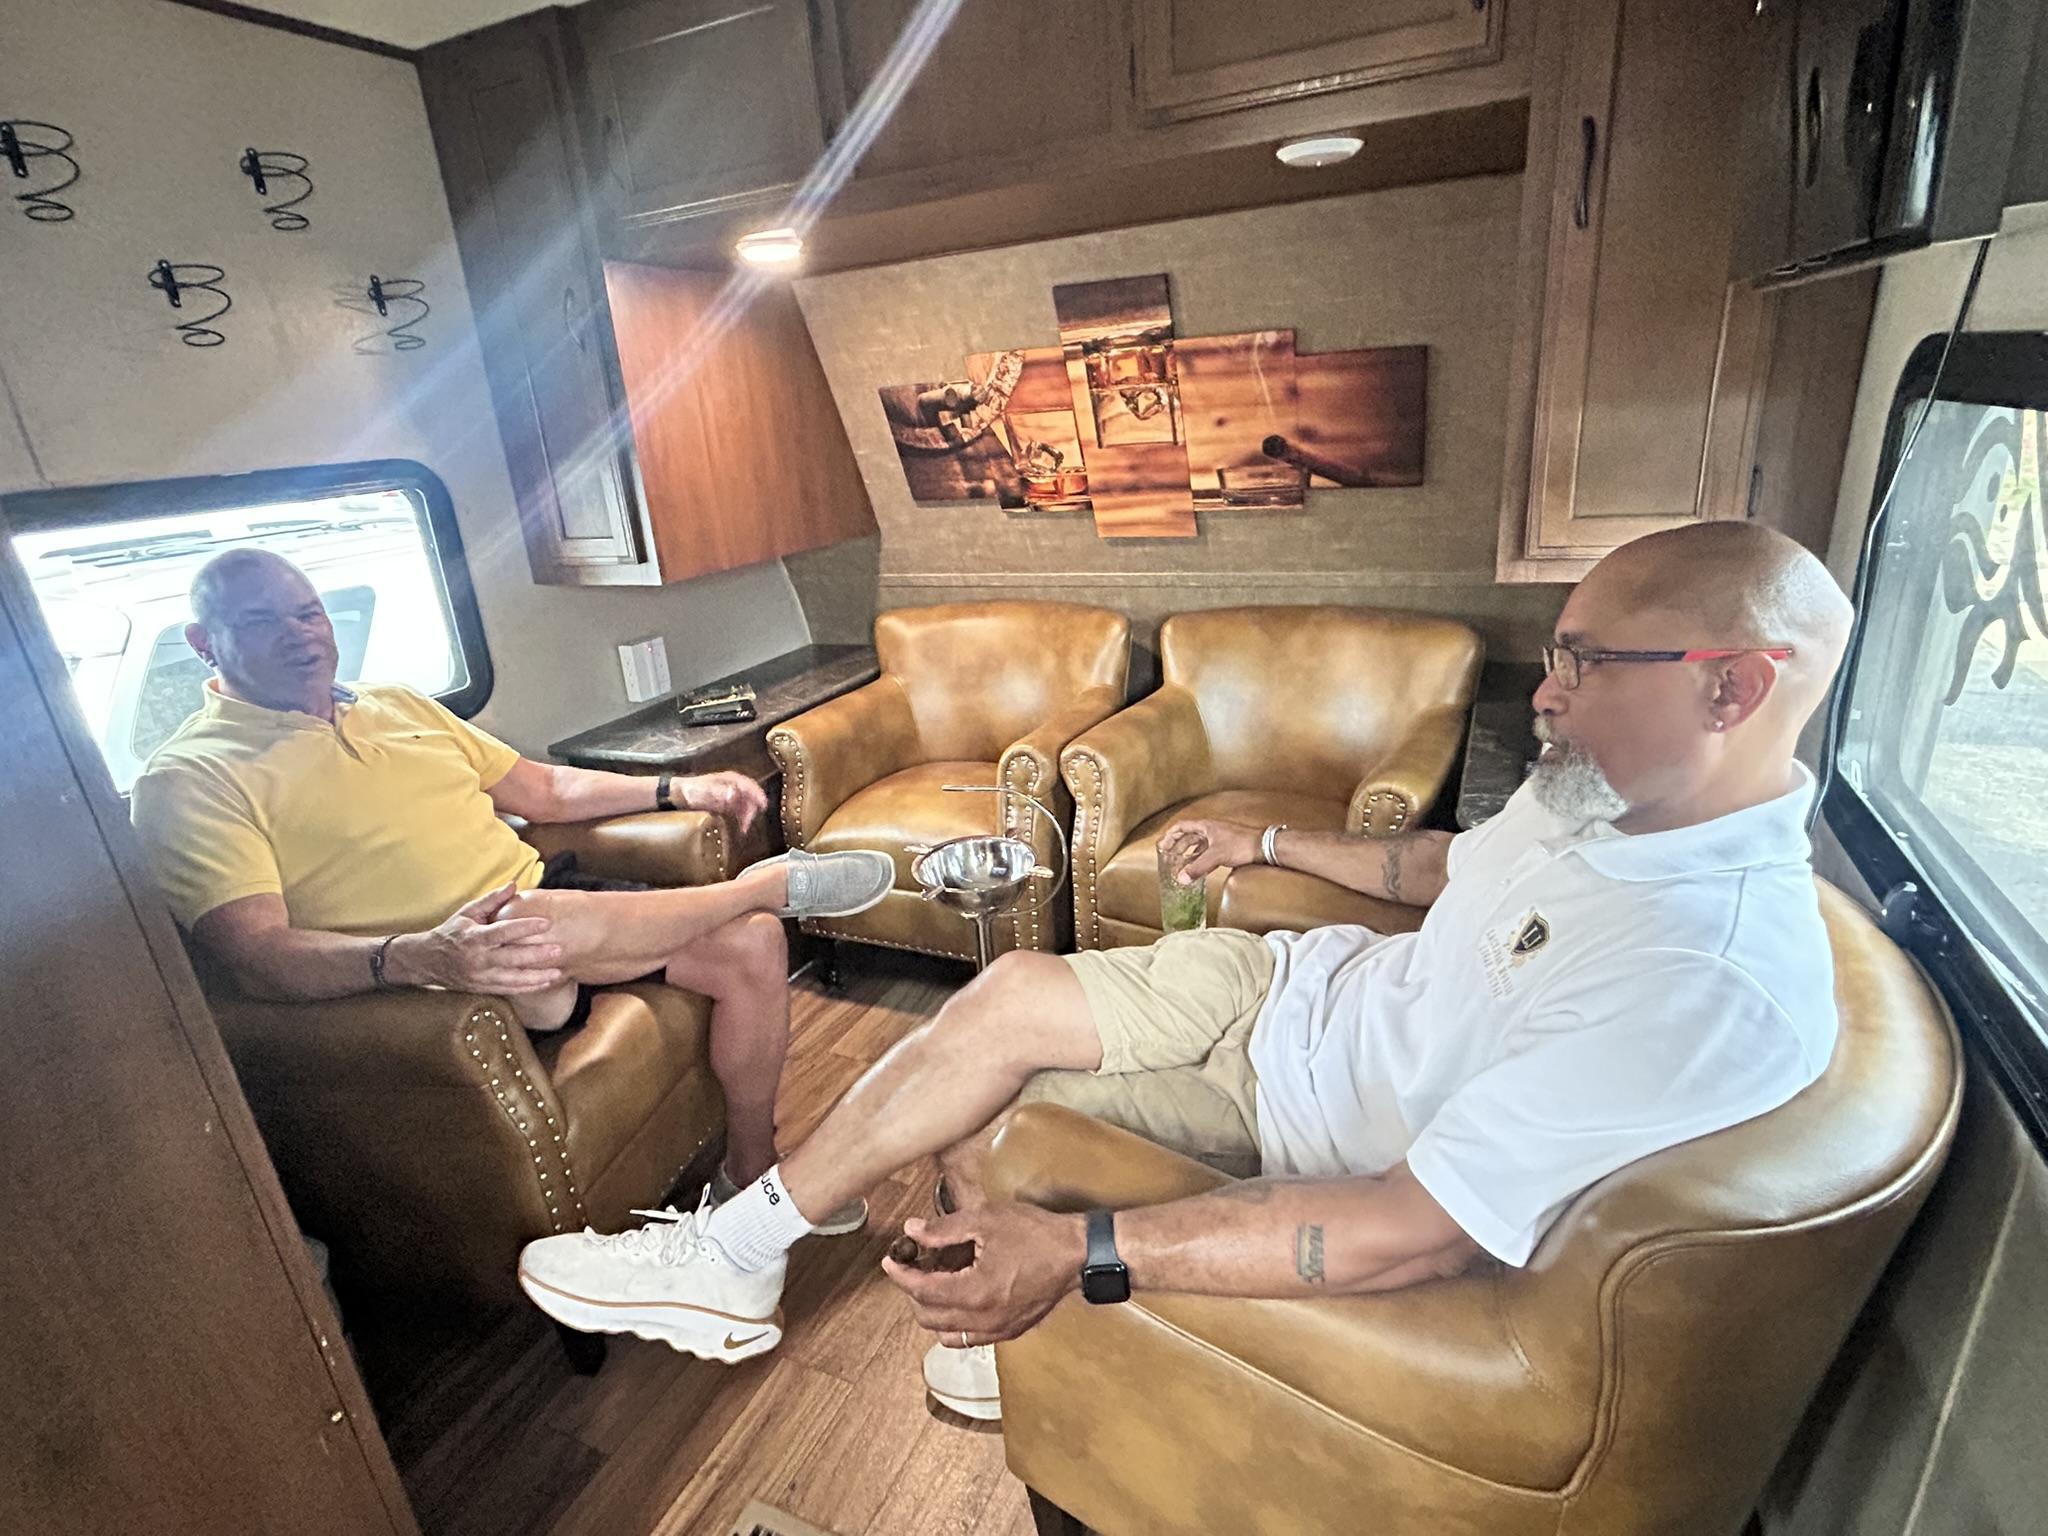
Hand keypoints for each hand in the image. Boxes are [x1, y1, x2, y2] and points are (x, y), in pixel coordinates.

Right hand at [386, 882, 563, 994]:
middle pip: (511, 958)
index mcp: (475, 937)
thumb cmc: (451, 932)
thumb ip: (492, 900)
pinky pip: (509, 990)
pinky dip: (528, 988)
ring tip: (558, 972)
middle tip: (559, 950)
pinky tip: (545, 983)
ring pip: (513, 980)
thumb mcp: (467, 912)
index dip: (525, 927)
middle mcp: (478, 959)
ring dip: (537, 977)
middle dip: (536, 955)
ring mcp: (481, 977)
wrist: (426, 961)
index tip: (546, 923)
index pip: (503, 932)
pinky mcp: (483, 988)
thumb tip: (514, 884)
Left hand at [683, 771, 767, 833]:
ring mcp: (728, 795)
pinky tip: (741, 828)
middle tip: (750, 821)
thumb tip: (734, 795)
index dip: (757, 794)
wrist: (677, 794)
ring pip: (745, 804)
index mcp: (728, 779)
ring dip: (747, 815)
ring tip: (745, 828)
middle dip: (752, 808)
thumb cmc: (690, 790)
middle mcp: (731, 786)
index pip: (748, 785)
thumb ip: (719, 793)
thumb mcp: (704, 791)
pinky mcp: (724, 804)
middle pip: (748, 796)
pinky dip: (741, 818)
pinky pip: (738, 811)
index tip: (763, 804)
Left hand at [880, 1202, 1088, 1345]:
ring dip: (932, 1310)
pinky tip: (959, 1299)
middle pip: (927, 1317)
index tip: (890, 1260)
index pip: (921, 1290)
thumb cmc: (1036, 1234)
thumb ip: (945, 1229)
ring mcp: (997, 1331)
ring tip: (935, 1282)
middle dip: (913, 1291)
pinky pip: (969, 1338)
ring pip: (946, 1333)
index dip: (900, 1275)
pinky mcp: (1010, 1332)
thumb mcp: (986, 1221)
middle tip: (915, 1266)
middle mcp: (982, 1320)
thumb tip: (912, 1231)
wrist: (1076, 1255)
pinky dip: (954, 1324)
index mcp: (974, 1292)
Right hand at [1156, 818, 1260, 882]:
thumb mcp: (1216, 856)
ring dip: (1189, 855)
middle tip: (1169, 858)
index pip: (1182, 827)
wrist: (1264, 846)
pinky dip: (1201, 860)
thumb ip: (1197, 867)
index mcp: (1206, 826)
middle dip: (1178, 847)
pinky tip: (1199, 869)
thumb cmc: (1242, 844)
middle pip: (1189, 837)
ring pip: (1199, 845)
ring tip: (1181, 865)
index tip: (1162, 845)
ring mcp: (1219, 838)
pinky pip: (1208, 852)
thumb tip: (1181, 878)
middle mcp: (1211, 830)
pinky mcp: (1227, 847)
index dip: (1170, 836)